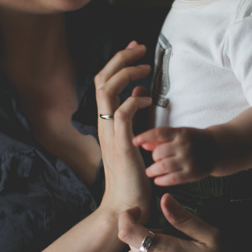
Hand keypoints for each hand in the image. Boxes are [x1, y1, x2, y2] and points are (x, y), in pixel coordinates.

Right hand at [95, 42, 151, 221]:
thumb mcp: (133, 136)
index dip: (118, 61)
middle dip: (120, 58)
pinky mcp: (121, 144)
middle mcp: (103, 123)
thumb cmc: (132, 175)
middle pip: (102, 78)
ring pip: (108, 89)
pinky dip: (135, 101)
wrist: (125, 204)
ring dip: (126, 73)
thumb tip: (138, 92)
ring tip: (146, 68)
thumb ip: (133, 114)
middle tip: (139, 46)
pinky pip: (123, 113)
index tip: (134, 49)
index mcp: (106, 121)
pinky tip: (149, 99)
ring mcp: (110, 132)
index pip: (104, 81)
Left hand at [132, 126, 217, 185]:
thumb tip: (141, 143)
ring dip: (153, 170)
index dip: (145, 136)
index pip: (159, 133)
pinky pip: (172, 178)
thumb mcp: (178, 135)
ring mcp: (189, 160)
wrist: (217, 149)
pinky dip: (162, 180)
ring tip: (150, 172)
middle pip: (159, 152)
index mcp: (181, 133)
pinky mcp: (192, 173)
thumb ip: (159, 139)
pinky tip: (157, 180)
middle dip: (153, 157)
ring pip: (163, 166)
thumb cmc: (192, 140)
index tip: (134, 141)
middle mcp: (185, 146)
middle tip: (153, 160)